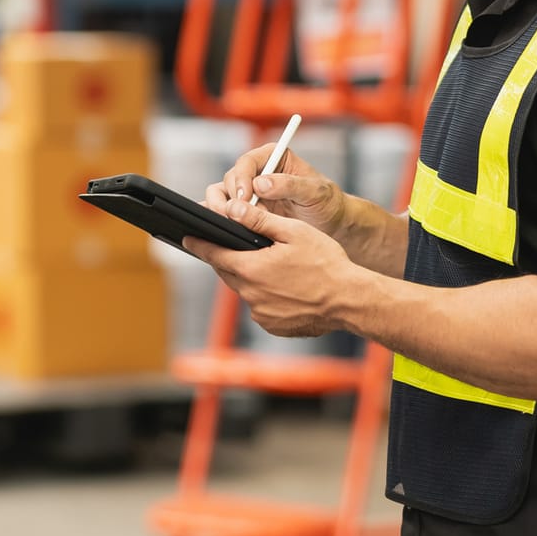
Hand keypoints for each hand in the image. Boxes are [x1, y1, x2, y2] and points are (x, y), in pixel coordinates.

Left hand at [184, 202, 365, 337]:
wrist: (349, 301)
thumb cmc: (326, 263)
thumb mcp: (294, 232)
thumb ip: (260, 221)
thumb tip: (233, 209)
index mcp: (251, 269)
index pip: (214, 254)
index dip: (199, 244)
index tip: (187, 238)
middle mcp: (251, 295)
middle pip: (228, 272)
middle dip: (227, 258)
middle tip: (235, 246)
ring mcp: (261, 313)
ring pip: (244, 289)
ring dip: (250, 277)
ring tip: (271, 266)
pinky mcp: (272, 325)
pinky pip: (259, 306)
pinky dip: (265, 295)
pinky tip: (284, 286)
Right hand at [206, 143, 347, 238]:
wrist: (331, 225)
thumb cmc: (327, 203)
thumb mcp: (315, 192)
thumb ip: (290, 185)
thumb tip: (261, 183)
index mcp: (274, 157)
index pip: (247, 162)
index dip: (242, 179)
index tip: (245, 197)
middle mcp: (257, 172)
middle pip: (230, 179)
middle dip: (231, 198)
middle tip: (238, 216)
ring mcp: (250, 192)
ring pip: (222, 195)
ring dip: (224, 210)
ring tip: (236, 225)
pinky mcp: (246, 211)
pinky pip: (225, 212)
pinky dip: (224, 220)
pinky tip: (233, 232)